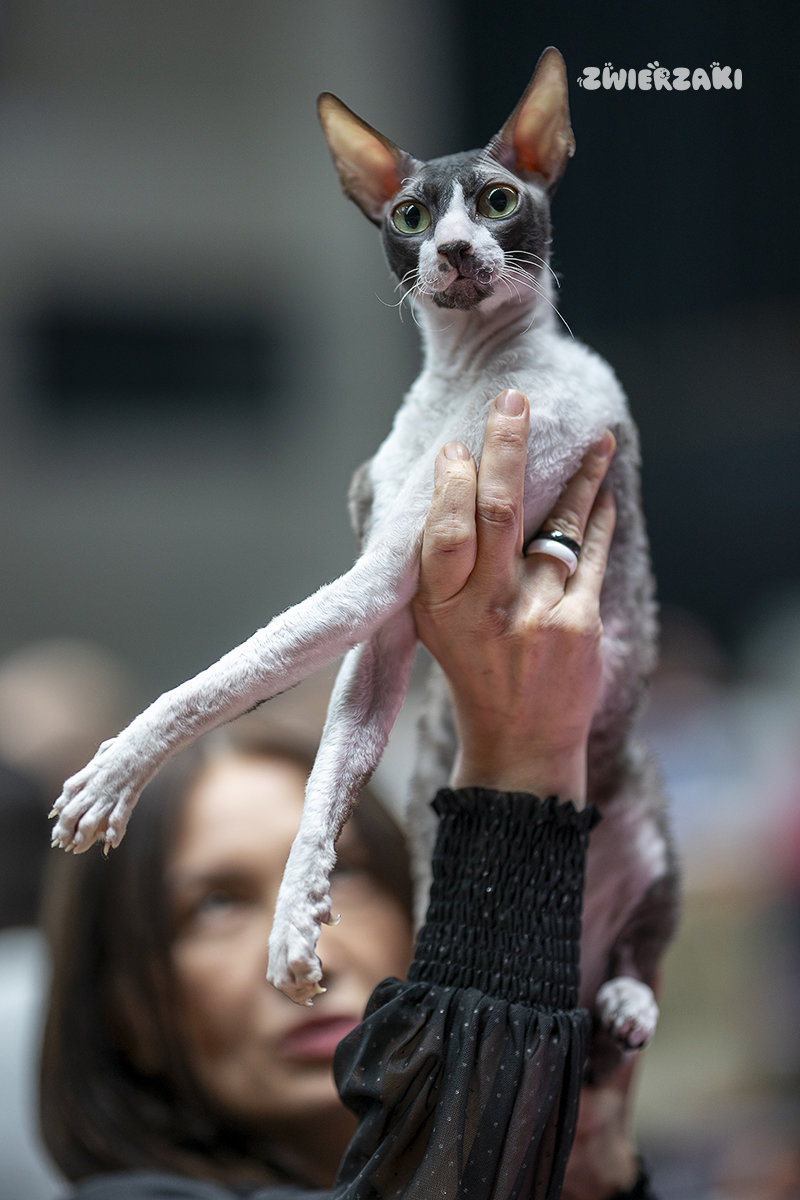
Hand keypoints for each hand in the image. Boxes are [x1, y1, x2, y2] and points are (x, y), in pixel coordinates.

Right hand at [412, 389, 615, 803]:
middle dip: (506, 450)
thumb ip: (438, 564)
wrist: (520, 743)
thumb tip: (449, 481)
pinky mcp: (580, 624)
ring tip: (597, 438)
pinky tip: (603, 489)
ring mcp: (537, 617)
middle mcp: (486, 611)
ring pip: (557, 526)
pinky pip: (591, 553)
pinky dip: (597, 516)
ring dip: (578, 476)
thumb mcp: (434, 624)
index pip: (444, 534)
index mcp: (440, 609)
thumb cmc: (472, 670)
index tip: (456, 447)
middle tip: (514, 400)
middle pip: (498, 515)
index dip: (452, 485)